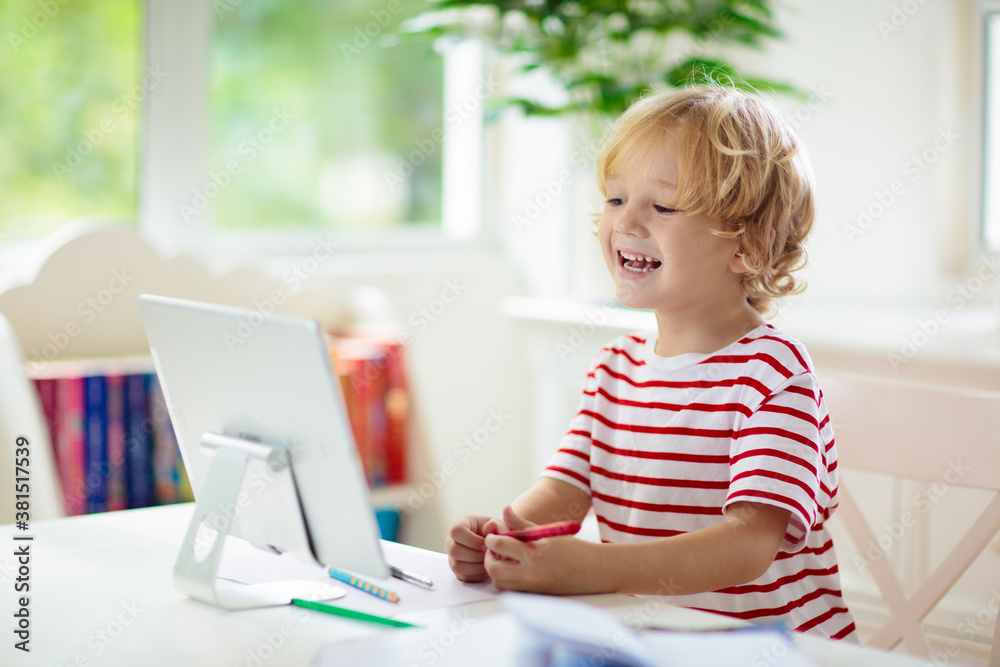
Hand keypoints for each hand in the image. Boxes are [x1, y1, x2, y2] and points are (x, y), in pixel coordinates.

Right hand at [446, 514, 501, 581]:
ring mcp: (452, 557)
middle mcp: (451, 541)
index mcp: (459, 524)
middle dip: (476, 555)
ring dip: (477, 565)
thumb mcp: (498, 524)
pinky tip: (487, 567)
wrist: (496, 545)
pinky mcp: (457, 571)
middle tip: (489, 554)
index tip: (486, 544)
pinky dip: (478, 574)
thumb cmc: (496, 532)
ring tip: (489, 560)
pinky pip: (464, 576)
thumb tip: (491, 526)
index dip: (471, 539)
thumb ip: (496, 525)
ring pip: (458, 566)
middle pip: (454, 550)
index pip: (456, 531)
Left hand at [483, 507, 604, 594]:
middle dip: (489, 558)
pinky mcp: (534, 595)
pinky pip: (511, 589)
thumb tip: (504, 509)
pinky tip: (514, 570)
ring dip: (496, 571)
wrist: (593, 571)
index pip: (500, 545)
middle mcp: (531, 573)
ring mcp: (532, 587)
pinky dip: (507, 580)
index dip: (493, 539)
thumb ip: (522, 524)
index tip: (494, 536)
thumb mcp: (547, 533)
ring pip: (499, 583)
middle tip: (493, 550)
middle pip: (494, 569)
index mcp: (534, 554)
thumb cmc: (572, 549)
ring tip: (503, 559)